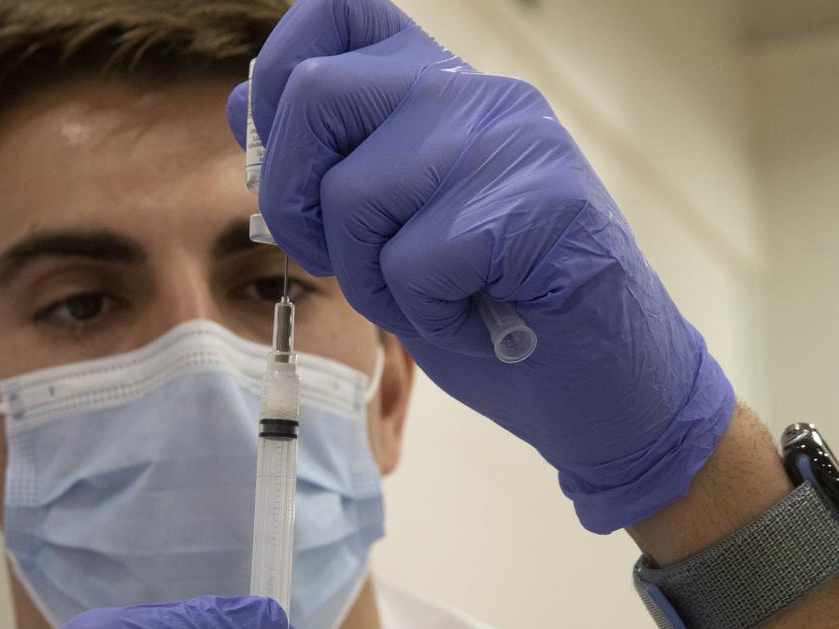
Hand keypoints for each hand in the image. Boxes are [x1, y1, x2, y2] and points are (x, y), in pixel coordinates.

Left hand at [228, 0, 733, 532]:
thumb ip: (323, 163)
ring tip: (432, 299)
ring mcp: (513, 142)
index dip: (278, 75)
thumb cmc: (488, 306)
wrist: (599, 382)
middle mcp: (473, 93)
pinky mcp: (545, 204)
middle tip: (341, 260)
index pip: (335, 12)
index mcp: (433, 85)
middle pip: (316, 93)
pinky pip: (419, 259)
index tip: (284, 162)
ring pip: (356, 191)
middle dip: (296, 200)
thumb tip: (239, 105)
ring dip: (371, 277)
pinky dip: (429, 314)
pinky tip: (476, 318)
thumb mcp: (384, 231)